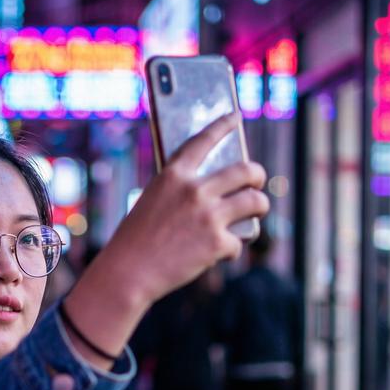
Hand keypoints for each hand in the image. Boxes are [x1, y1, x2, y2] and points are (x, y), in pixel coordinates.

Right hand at [61, 113, 268, 368]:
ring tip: (256, 211)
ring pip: (255, 202)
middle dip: (257, 175)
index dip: (222, 126)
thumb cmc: (136, 239)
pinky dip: (232, 248)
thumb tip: (216, 191)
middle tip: (257, 181)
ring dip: (260, 206)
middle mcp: (195, 190)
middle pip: (244, 171)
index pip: (204, 140)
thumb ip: (180, 191)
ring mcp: (209, 216)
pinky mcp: (218, 243)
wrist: (129, 272)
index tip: (234, 117)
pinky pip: (239, 241)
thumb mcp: (152, 201)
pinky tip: (222, 254)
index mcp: (174, 175)